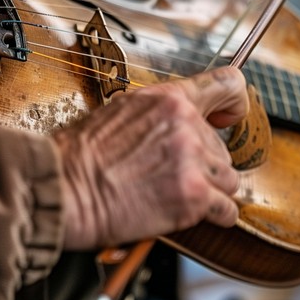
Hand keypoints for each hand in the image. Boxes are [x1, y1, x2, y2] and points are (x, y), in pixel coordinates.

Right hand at [54, 66, 248, 249]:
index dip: (235, 103)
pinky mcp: (193, 195)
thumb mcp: (120, 112)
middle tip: (171, 173)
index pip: (228, 85)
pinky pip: (227, 209)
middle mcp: (185, 124)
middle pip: (222, 148)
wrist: (65, 188)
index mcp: (168, 100)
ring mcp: (192, 160)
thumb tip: (178, 122)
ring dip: (208, 189)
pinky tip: (191, 211)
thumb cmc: (82, 154)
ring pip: (227, 179)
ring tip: (175, 192)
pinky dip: (214, 214)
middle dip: (203, 163)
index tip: (228, 119)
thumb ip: (158, 114)